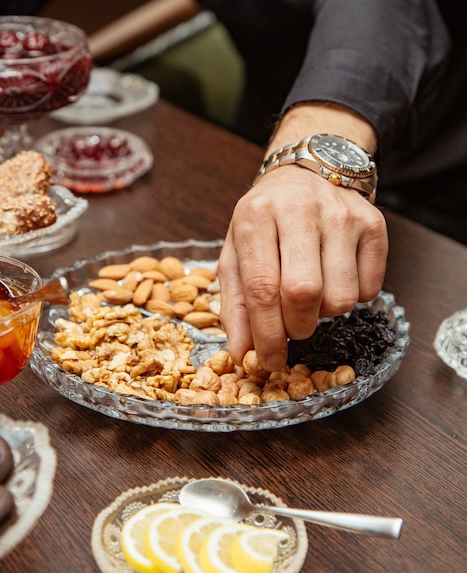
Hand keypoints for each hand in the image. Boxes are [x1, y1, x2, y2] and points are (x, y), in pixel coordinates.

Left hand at [217, 165, 387, 371]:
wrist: (305, 174)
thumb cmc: (265, 223)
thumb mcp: (237, 255)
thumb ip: (235, 305)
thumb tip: (242, 354)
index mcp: (255, 217)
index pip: (262, 288)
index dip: (266, 335)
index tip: (269, 361)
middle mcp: (300, 210)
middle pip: (303, 294)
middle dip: (297, 328)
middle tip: (292, 328)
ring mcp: (341, 215)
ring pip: (341, 297)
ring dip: (325, 314)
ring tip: (313, 295)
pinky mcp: (373, 224)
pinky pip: (369, 289)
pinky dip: (352, 298)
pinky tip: (335, 278)